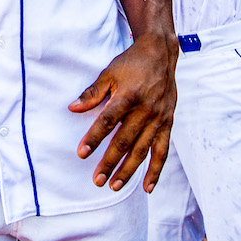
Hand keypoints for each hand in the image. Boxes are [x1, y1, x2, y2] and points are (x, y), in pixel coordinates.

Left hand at [68, 37, 175, 192]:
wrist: (161, 54)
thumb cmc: (131, 63)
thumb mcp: (109, 73)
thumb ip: (92, 93)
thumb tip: (72, 108)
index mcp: (128, 95)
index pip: (108, 121)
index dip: (94, 138)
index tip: (82, 154)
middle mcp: (145, 109)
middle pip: (125, 140)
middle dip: (110, 162)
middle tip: (96, 180)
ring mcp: (158, 118)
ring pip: (142, 150)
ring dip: (129, 170)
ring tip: (115, 186)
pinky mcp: (168, 123)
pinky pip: (162, 150)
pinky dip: (156, 170)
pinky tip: (147, 187)